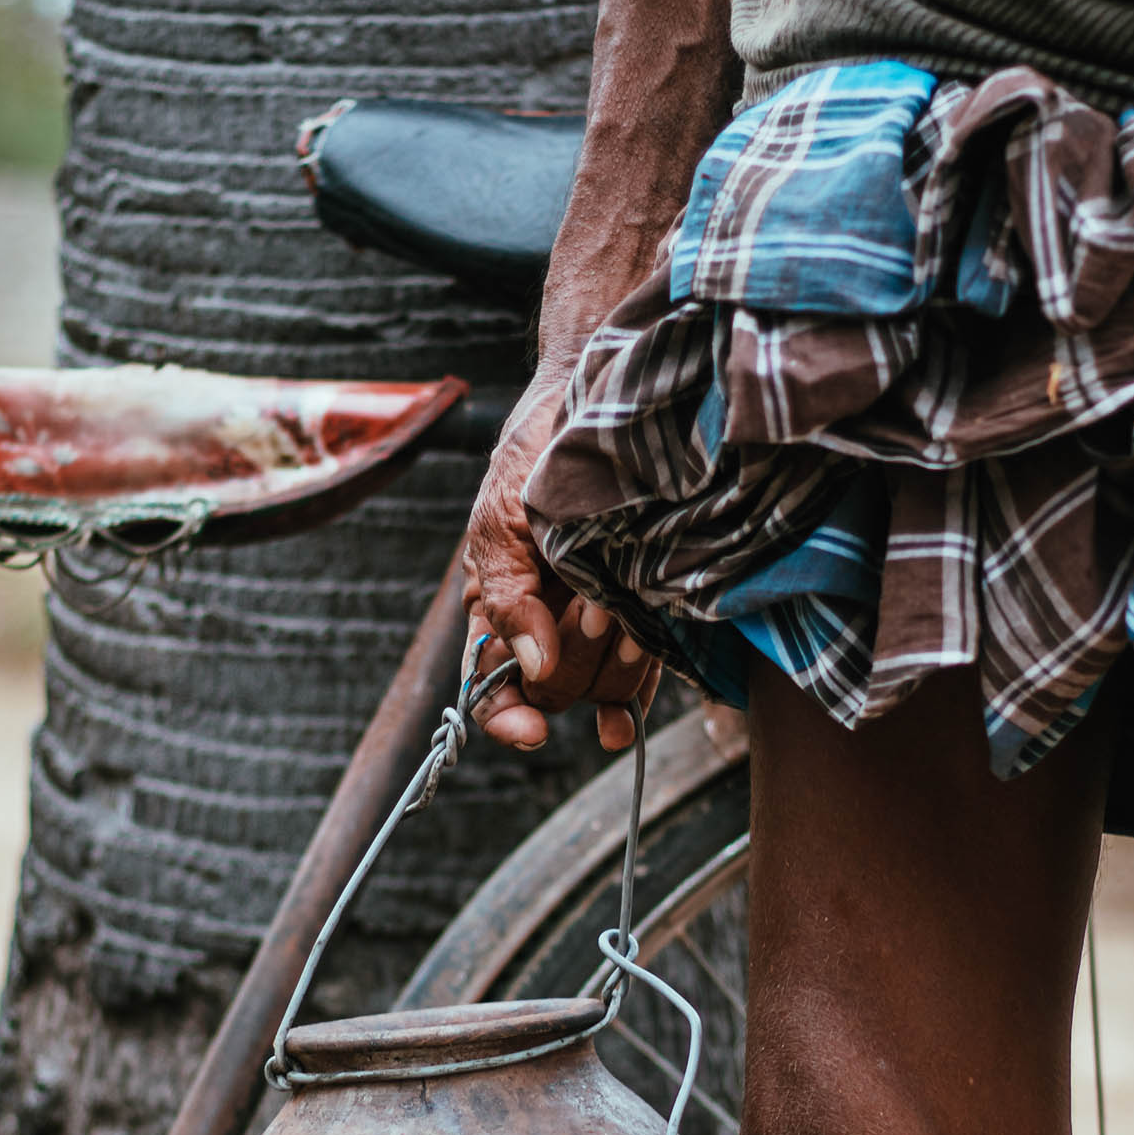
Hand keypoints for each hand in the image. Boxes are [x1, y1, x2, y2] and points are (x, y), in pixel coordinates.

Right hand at [461, 372, 659, 753]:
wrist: (604, 403)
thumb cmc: (536, 457)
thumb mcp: (500, 519)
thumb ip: (505, 594)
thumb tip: (536, 666)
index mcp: (498, 609)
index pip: (490, 686)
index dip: (505, 717)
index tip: (532, 731)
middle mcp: (545, 629)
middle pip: (553, 690)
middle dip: (574, 658)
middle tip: (592, 600)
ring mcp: (595, 629)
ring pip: (599, 688)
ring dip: (612, 660)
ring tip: (621, 603)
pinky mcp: (643, 622)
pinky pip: (637, 683)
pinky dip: (633, 699)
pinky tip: (627, 715)